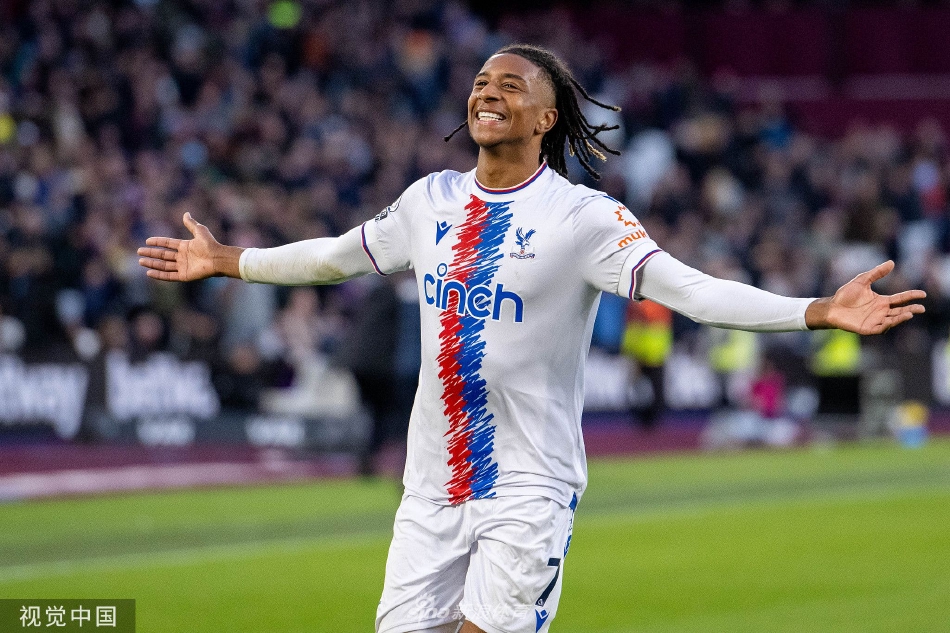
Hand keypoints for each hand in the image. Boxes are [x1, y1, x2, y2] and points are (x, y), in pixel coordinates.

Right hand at [137, 213, 241, 280]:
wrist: (218, 258)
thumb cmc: (210, 244)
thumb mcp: (199, 230)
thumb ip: (191, 223)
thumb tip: (186, 213)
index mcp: (185, 246)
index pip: (168, 243)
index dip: (157, 242)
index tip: (147, 241)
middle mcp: (183, 257)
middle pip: (163, 255)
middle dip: (151, 253)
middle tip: (139, 252)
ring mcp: (183, 266)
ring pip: (164, 265)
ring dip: (152, 264)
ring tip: (141, 261)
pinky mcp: (184, 275)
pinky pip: (169, 276)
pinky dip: (159, 275)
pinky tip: (149, 273)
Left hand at [805, 260, 925, 333]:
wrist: (831, 307)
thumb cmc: (845, 295)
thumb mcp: (862, 281)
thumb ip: (876, 273)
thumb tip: (892, 262)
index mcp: (882, 301)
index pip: (900, 299)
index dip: (911, 296)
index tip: (923, 294)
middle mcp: (881, 312)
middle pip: (900, 311)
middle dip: (911, 309)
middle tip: (921, 308)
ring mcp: (875, 320)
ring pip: (893, 320)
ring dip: (901, 318)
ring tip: (909, 313)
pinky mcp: (868, 328)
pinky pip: (881, 328)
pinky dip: (888, 325)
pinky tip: (892, 320)